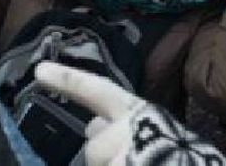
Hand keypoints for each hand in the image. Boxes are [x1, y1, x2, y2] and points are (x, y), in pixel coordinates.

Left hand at [35, 62, 225, 165]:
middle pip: (92, 147)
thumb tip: (89, 126)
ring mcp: (120, 153)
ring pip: (99, 163)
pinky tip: (133, 165)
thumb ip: (122, 125)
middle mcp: (126, 130)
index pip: (97, 90)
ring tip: (138, 162)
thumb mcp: (157, 132)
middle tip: (128, 158)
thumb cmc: (186, 156)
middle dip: (105, 157)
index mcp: (138, 112)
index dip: (67, 79)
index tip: (39, 70)